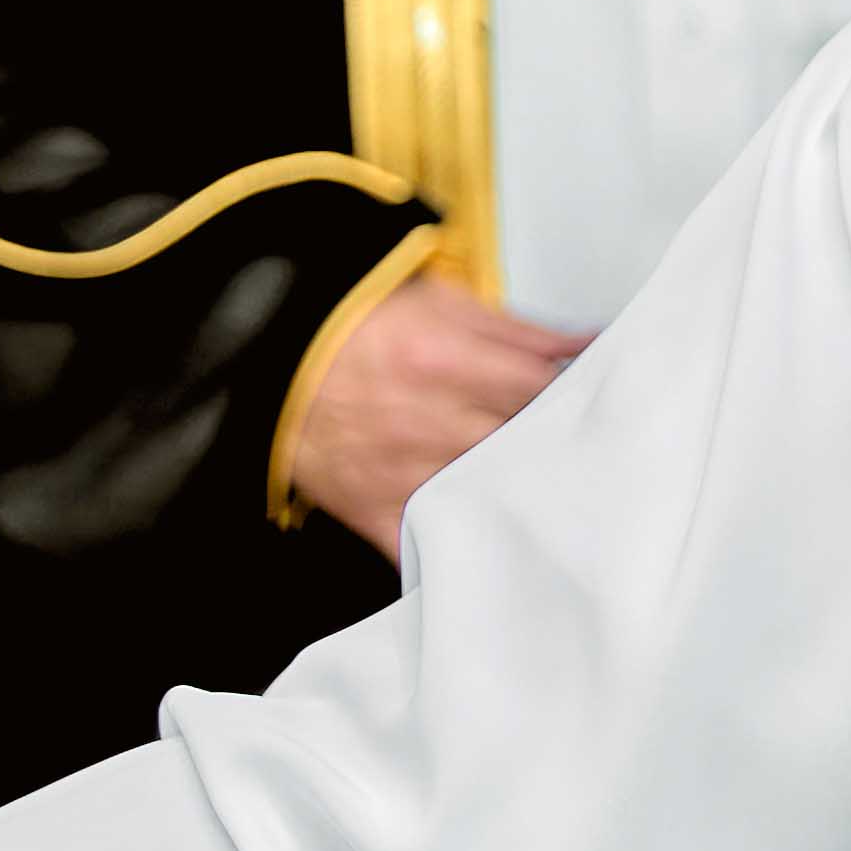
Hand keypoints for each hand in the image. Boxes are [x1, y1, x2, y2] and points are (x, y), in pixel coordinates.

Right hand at [287, 274, 585, 556]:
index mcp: (445, 363)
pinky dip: (454, 546)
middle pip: (522, 445)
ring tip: (534, 481)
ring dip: (515, 489)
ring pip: (487, 496)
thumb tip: (582, 342)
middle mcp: (428, 423)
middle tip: (568, 441)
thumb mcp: (437, 304)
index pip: (542, 390)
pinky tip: (482, 536)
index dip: (572, 395)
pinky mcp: (375, 511)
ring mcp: (401, 474)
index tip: (583, 398)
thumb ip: (515, 329)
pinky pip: (426, 546)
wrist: (267, 362)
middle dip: (551, 442)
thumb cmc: (354, 327)